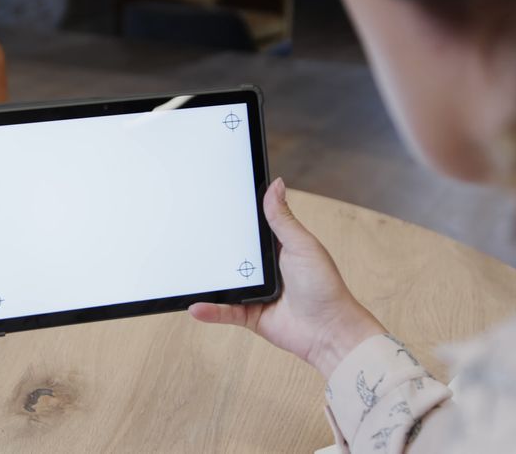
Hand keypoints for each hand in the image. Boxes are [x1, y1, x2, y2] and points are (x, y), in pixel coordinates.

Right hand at [189, 178, 385, 378]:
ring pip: (223, 283)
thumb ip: (283, 219)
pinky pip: (224, 311)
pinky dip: (210, 309)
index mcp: (275, 249)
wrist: (330, 331)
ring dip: (205, 280)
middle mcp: (262, 270)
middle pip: (230, 255)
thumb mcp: (302, 245)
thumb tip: (276, 184)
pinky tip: (196, 306)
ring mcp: (254, 292)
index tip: (211, 203)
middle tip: (189, 234)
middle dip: (211, 247)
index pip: (248, 230)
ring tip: (185, 271)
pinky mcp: (248, 315)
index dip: (232, 218)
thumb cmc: (325, 287)